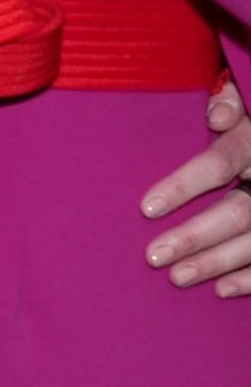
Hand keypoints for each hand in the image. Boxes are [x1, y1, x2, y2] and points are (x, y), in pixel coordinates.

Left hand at [142, 79, 250, 295]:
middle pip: (237, 212)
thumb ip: (230, 99)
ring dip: (217, 262)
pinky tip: (222, 289)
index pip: (219, 164)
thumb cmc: (250, 121)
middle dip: (195, 236)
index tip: (147, 208)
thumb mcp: (247, 97)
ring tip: (177, 276)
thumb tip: (217, 115)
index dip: (184, 186)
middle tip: (154, 255)